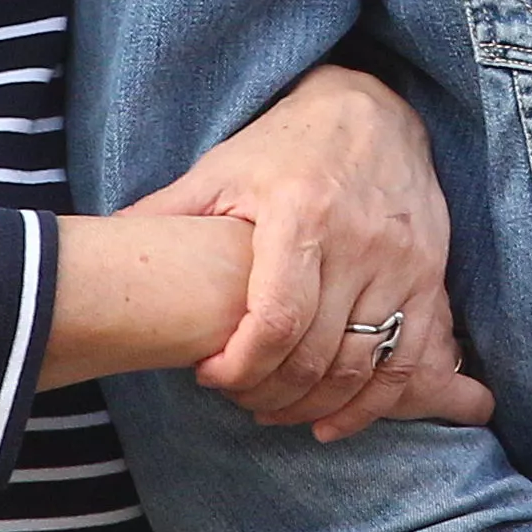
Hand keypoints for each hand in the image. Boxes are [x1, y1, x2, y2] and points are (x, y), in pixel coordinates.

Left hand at [129, 65, 455, 440]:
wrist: (374, 111)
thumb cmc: (285, 145)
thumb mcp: (220, 168)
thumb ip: (166, 212)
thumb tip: (101, 244)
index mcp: (300, 215)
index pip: (277, 322)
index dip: (241, 367)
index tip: (211, 377)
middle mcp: (358, 243)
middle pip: (317, 356)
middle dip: (270, 394)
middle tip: (239, 399)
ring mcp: (402, 263)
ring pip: (364, 367)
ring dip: (315, 406)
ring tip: (276, 411)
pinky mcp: (430, 277)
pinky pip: (410, 360)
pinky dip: (374, 404)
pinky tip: (335, 420)